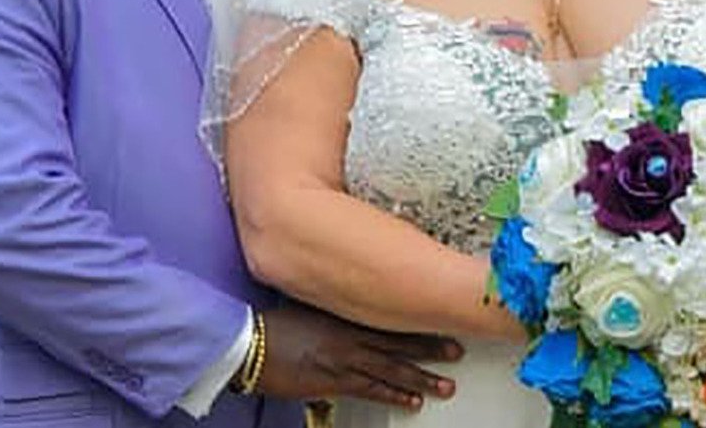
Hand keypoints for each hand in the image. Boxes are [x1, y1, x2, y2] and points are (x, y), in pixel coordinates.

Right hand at [254, 301, 463, 409]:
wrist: (249, 344)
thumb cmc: (272, 323)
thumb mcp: (308, 305)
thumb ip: (334, 306)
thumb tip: (352, 306)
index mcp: (344, 313)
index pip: (390, 317)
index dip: (418, 321)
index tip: (442, 320)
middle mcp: (349, 336)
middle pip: (398, 343)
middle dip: (430, 349)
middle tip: (457, 352)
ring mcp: (343, 361)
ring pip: (391, 369)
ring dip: (421, 377)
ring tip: (445, 385)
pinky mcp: (333, 382)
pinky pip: (371, 390)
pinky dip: (393, 395)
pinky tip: (412, 400)